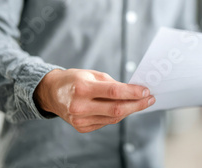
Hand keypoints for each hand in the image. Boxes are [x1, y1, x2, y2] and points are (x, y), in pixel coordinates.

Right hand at [33, 68, 154, 132]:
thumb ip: (112, 84)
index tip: (146, 91)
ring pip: (113, 118)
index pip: (114, 92)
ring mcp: (79, 119)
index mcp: (82, 88)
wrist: (52, 93)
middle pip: (116, 109)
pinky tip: (125, 109)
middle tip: (150, 99)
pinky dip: (117, 116)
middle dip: (137, 104)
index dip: (133, 93)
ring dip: (130, 110)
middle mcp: (79, 106)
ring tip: (141, 103)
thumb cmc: (75, 80)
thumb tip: (133, 92)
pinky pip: (105, 122)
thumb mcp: (92, 74)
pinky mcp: (81, 127)